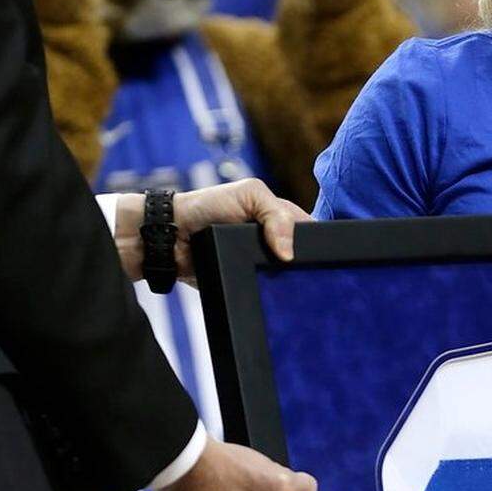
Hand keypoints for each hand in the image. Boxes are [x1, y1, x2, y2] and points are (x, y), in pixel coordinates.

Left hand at [115, 178, 309, 283]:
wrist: (169, 236)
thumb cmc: (206, 205)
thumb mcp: (249, 194)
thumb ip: (276, 215)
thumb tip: (289, 252)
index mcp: (276, 217)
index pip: (307, 230)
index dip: (316, 240)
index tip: (322, 252)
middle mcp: (270, 241)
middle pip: (298, 256)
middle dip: (301, 263)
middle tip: (302, 270)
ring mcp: (257, 263)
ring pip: (283, 278)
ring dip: (285, 281)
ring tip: (287, 284)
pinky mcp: (243, 281)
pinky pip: (262, 293)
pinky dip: (267, 294)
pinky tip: (272, 295)